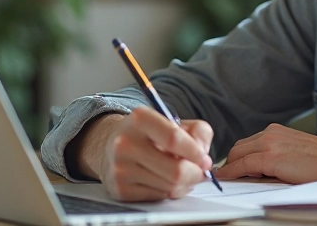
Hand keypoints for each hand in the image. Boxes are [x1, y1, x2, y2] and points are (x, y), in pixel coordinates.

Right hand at [80, 108, 214, 201]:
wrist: (111, 146)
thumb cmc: (150, 134)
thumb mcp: (174, 121)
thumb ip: (199, 131)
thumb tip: (204, 158)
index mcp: (140, 119)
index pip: (174, 139)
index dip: (195, 153)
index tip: (205, 160)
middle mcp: (125, 143)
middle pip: (175, 170)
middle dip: (195, 174)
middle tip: (200, 172)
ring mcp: (120, 168)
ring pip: (170, 187)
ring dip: (184, 184)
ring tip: (183, 175)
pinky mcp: (120, 189)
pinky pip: (158, 197)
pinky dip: (170, 192)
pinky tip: (166, 181)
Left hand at [215, 123, 316, 183]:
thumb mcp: (297, 151)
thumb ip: (280, 154)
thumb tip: (264, 168)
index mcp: (278, 131)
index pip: (249, 142)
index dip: (239, 156)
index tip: (232, 165)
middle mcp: (271, 134)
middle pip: (240, 146)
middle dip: (231, 161)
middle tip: (228, 173)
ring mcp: (269, 144)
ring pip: (238, 154)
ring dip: (230, 166)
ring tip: (226, 178)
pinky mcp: (270, 158)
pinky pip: (242, 165)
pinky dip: (231, 172)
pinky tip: (225, 178)